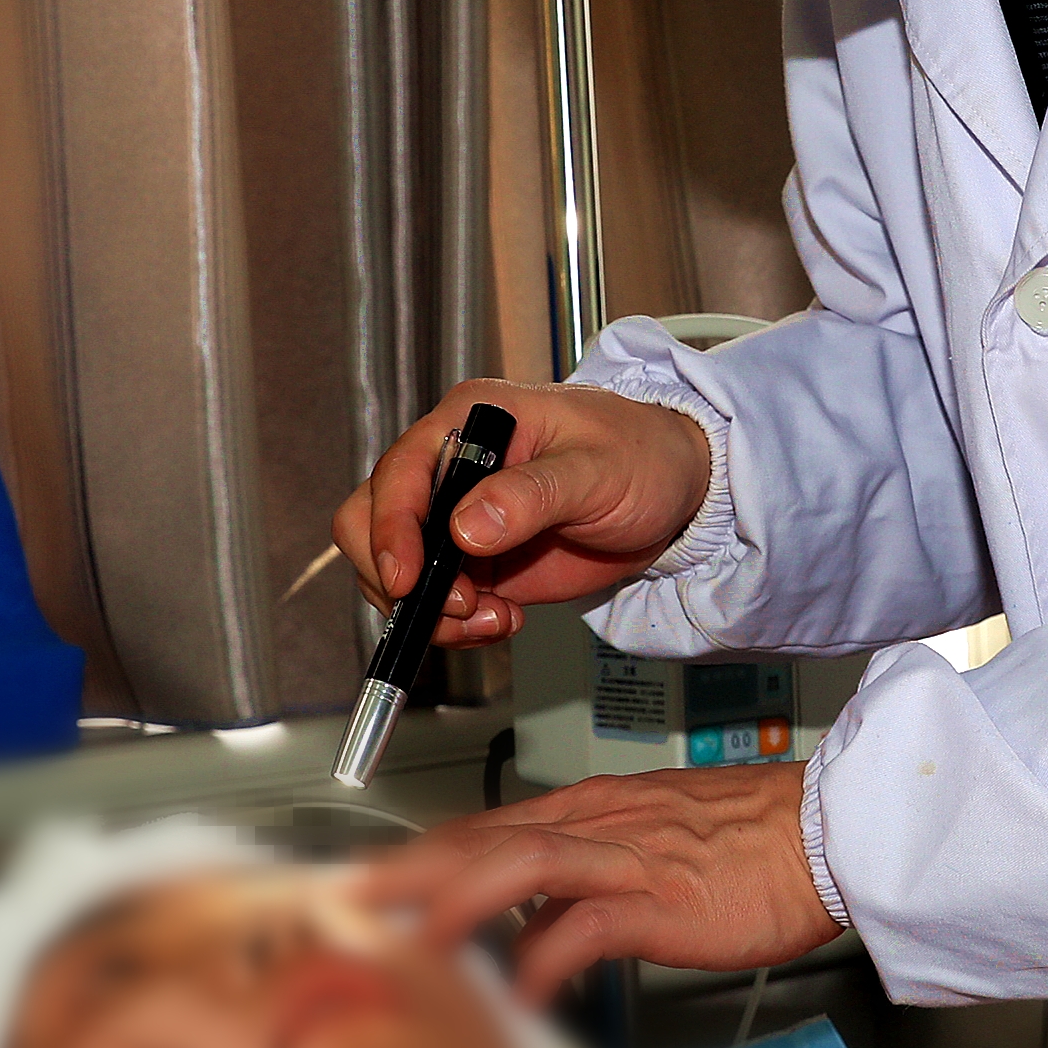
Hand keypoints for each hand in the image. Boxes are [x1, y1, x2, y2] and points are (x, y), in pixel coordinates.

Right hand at [332, 381, 710, 646]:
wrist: (676, 494)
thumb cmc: (642, 455)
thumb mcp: (597, 468)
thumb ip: (532, 495)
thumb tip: (466, 527)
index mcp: (471, 422)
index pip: (399, 472)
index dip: (390, 527)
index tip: (408, 577)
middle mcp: (452, 467)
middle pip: (371, 522)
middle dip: (402, 577)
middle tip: (460, 606)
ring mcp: (458, 518)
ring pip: (396, 571)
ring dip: (432, 611)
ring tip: (495, 618)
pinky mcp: (475, 562)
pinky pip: (435, 602)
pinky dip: (456, 625)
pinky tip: (503, 619)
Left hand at [360, 764, 841, 1002]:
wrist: (828, 833)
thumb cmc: (754, 845)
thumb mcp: (656, 848)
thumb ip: (590, 881)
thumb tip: (537, 927)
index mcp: (593, 810)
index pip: (487, 828)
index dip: (425, 856)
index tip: (373, 884)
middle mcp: (598, 824)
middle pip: (484, 839)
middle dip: (411, 872)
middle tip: (351, 904)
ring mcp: (628, 858)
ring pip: (519, 866)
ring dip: (456, 902)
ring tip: (409, 942)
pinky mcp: (662, 899)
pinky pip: (588, 926)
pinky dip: (545, 958)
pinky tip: (517, 995)